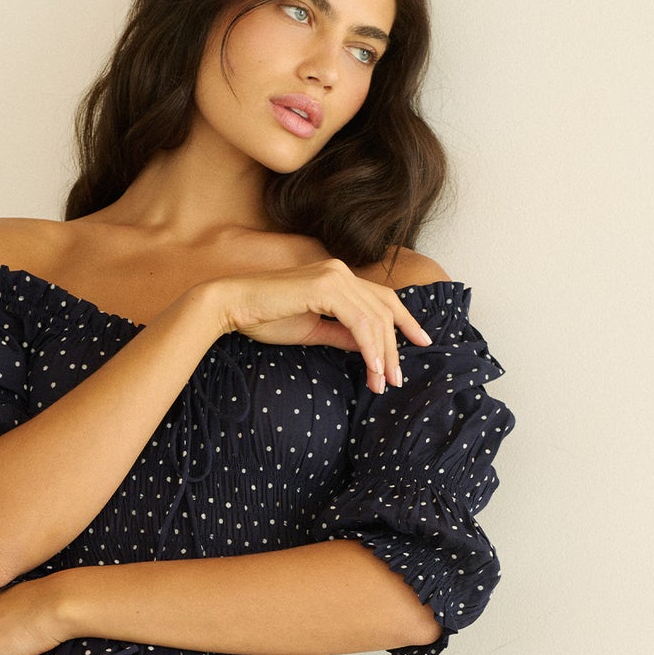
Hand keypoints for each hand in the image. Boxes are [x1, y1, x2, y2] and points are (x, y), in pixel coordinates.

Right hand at [211, 258, 433, 393]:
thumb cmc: (264, 318)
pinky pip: (359, 321)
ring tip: (383, 382)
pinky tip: (372, 369)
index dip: (405, 322)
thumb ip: (341, 334)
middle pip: (385, 309)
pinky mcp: (325, 288)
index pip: (382, 299)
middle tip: (397, 380)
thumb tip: (366, 346)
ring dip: (383, 354)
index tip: (421, 343)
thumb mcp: (311, 330)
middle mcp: (341, 272)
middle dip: (396, 346)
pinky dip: (369, 347)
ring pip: (376, 317)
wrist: (232, 306)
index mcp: (338, 278)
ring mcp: (334, 277)